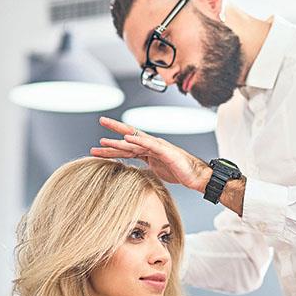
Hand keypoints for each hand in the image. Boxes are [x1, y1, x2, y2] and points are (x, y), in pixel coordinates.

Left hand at [90, 117, 211, 191]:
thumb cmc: (179, 172)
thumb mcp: (156, 169)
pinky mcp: (166, 151)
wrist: (196, 176)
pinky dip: (138, 141)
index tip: (98, 143)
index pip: (128, 145)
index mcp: (149, 150)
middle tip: (101, 120)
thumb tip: (133, 170)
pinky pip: (150, 145)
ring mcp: (159, 147)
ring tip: (104, 140)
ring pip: (136, 142)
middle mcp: (152, 145)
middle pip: (130, 136)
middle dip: (114, 131)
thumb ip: (145, 166)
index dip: (113, 143)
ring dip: (119, 141)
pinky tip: (127, 139)